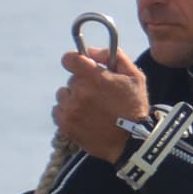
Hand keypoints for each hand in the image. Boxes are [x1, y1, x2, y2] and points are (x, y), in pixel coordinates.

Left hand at [53, 45, 151, 161]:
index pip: (69, 59)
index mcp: (95, 77)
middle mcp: (80, 92)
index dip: (74, 60)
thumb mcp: (134, 77)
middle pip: (71, 80)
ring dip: (73, 99)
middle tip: (98, 96)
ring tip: (91, 109)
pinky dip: (67, 113)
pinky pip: (57, 111)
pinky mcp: (66, 125)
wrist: (131, 142)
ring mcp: (71, 109)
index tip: (80, 66)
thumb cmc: (135, 108)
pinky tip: (82, 118)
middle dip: (83, 85)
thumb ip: (113, 57)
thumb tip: (90, 51)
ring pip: (63, 95)